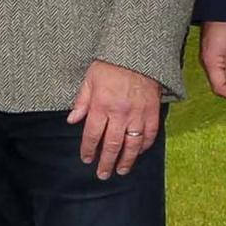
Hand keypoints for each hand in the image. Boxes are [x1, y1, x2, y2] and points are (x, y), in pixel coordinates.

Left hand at [71, 60, 165, 177]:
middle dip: (106, 162)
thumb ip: (81, 101)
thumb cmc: (110, 63)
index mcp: (101, 105)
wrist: (137, 51)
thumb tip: (72, 120)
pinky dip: (144, 146)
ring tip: (122, 170)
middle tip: (103, 174)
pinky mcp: (153, 111)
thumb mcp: (89, 78)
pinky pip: (150, 134)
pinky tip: (139, 152)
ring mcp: (138, 114)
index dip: (89, 150)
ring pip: (132, 144)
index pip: (93, 135)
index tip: (87, 159)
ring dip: (126, 160)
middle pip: (112, 145)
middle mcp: (119, 113)